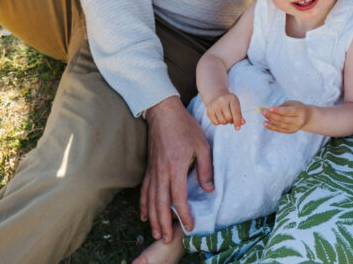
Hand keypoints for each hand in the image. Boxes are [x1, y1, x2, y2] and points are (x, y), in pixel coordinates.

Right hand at [139, 96, 212, 243]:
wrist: (163, 112)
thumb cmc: (185, 127)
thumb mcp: (202, 144)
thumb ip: (206, 168)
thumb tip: (209, 189)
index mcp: (176, 166)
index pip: (178, 197)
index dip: (183, 214)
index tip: (189, 226)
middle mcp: (162, 171)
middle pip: (160, 203)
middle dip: (164, 223)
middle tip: (167, 239)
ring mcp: (153, 170)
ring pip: (150, 199)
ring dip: (153, 218)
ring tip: (156, 233)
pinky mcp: (149, 167)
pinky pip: (145, 190)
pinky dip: (144, 204)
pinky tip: (145, 214)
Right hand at [205, 91, 244, 128]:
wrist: (216, 97)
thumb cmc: (229, 104)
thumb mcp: (236, 106)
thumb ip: (239, 115)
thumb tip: (242, 123)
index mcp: (231, 98)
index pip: (236, 112)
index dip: (237, 121)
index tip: (238, 128)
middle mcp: (222, 100)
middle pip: (228, 117)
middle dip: (231, 121)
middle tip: (231, 119)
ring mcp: (214, 105)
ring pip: (222, 121)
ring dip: (225, 122)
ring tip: (225, 116)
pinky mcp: (208, 110)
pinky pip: (215, 123)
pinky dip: (219, 123)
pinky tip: (219, 117)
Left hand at [262, 100, 312, 132]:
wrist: (308, 117)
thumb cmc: (297, 107)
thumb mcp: (292, 103)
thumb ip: (282, 106)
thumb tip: (269, 110)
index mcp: (301, 111)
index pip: (288, 112)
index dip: (278, 110)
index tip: (270, 108)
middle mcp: (299, 121)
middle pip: (284, 119)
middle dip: (273, 116)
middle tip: (264, 112)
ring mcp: (295, 128)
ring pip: (281, 125)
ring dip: (271, 121)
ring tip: (264, 117)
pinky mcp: (291, 131)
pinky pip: (280, 130)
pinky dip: (272, 127)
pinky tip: (265, 124)